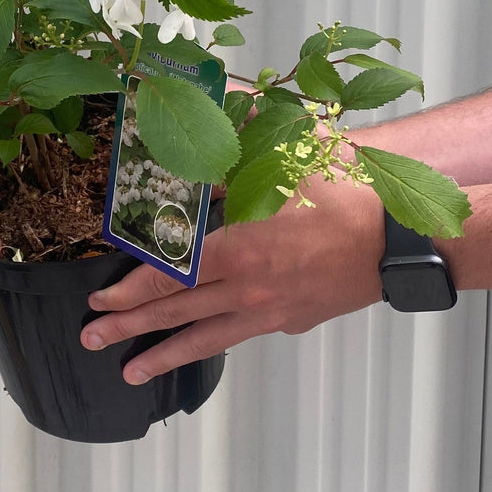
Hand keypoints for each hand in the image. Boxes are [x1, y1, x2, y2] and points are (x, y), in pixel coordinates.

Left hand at [81, 175, 385, 382]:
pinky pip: (237, 336)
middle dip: (129, 325)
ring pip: (203, 336)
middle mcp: (247, 287)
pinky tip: (193, 352)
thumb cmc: (344, 198)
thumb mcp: (287, 160)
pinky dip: (209, 347)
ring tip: (128, 370)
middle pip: (176, 309)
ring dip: (161, 353)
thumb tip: (203, 120)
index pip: (171, 273)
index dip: (132, 287)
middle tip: (91, 339)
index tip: (101, 298)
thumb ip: (237, 148)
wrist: (400, 244)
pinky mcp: (288, 322)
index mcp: (241, 248)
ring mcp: (267, 311)